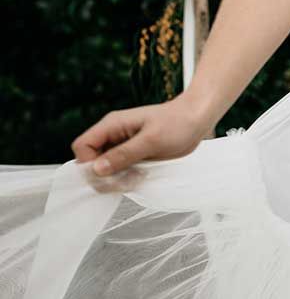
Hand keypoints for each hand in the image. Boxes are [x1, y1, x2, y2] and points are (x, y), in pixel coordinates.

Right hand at [70, 94, 212, 190]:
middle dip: (106, 176)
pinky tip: (142, 176)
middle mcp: (113, 135)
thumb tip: (97, 169)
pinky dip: (127, 178)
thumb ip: (123, 155)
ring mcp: (122, 146)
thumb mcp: (151, 140)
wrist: (198, 119)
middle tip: (128, 179)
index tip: (108, 174)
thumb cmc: (177, 123)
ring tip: (139, 176)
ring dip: (118, 179)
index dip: (89, 164)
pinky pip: (119, 171)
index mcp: (112, 125)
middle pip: (91, 162)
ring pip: (105, 170)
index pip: (82, 147)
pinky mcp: (132, 155)